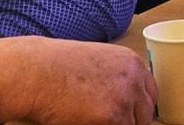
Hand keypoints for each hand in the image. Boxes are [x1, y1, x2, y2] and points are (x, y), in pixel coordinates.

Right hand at [0, 36, 156, 124]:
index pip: (150, 95)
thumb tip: (125, 101)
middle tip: (106, 121)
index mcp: (132, 63)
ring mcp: (126, 97)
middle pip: (145, 113)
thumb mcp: (97, 63)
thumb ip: (117, 79)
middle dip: (129, 121)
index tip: (127, 117)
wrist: (33, 71)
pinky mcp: (113, 116)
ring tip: (92, 121)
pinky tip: (84, 123)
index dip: (137, 109)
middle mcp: (134, 78)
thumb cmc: (54, 67)